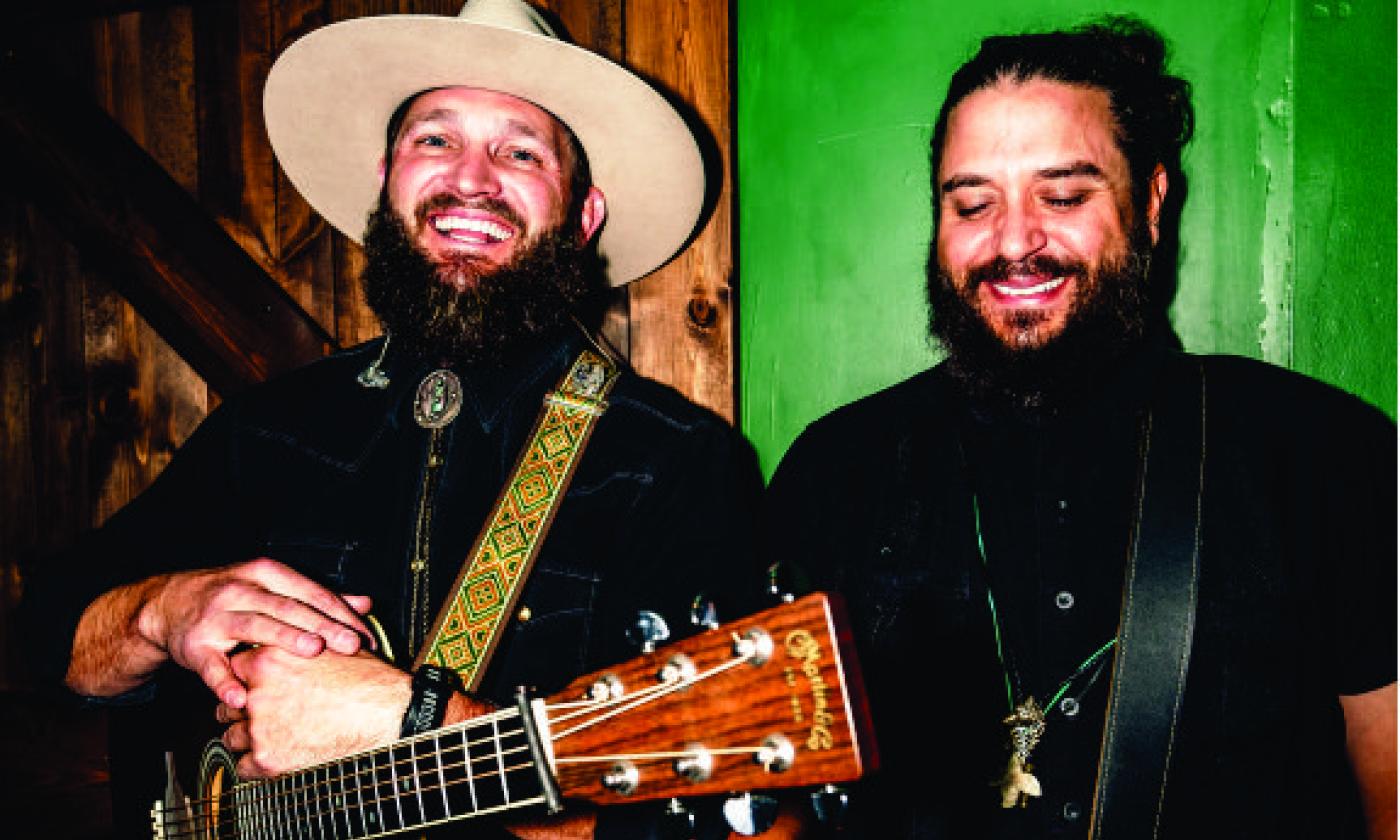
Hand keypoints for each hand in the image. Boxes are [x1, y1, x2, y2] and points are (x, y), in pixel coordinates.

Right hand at [140, 558, 372, 707]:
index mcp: (264, 574)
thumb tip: (365, 603)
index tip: (364, 634)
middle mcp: (240, 591)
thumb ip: (317, 597)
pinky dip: (225, 682)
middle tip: (350, 643)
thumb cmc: (233, 596)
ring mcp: (216, 618)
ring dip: (284, 638)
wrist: (170, 603)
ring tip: (312, 652)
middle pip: (288, 607)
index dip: (339, 613)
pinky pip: (211, 666)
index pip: (309, 592)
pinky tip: (241, 696)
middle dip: (322, 625)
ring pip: (255, 626)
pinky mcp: (195, 646)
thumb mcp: (272, 587)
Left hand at [220, 647, 409, 777]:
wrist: (388, 715)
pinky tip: (277, 755)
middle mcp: (257, 692)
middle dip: (243, 711)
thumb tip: (302, 637)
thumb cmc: (368, 681)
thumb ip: (304, 644)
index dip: (249, 680)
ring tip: (272, 737)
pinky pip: (243, 766)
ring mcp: (260, 727)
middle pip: (228, 704)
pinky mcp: (267, 757)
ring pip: (231, 737)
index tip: (257, 688)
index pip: (236, 670)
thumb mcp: (332, 648)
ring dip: (248, 739)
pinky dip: (256, 765)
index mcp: (269, 659)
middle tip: (264, 715)